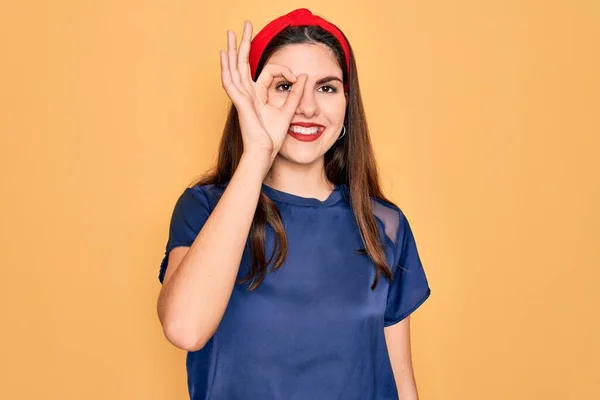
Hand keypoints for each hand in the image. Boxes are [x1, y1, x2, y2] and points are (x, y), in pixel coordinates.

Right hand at [219, 21, 307, 160]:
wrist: (264, 152)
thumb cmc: (272, 137)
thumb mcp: (288, 110)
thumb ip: (295, 93)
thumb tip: (304, 77)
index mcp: (258, 96)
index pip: (269, 72)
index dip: (286, 71)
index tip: (298, 78)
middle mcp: (248, 94)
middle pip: (243, 64)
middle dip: (244, 44)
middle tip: (245, 26)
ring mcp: (242, 98)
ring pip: (235, 68)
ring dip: (234, 50)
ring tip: (231, 33)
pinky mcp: (240, 104)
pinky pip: (231, 83)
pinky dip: (227, 68)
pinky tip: (225, 55)